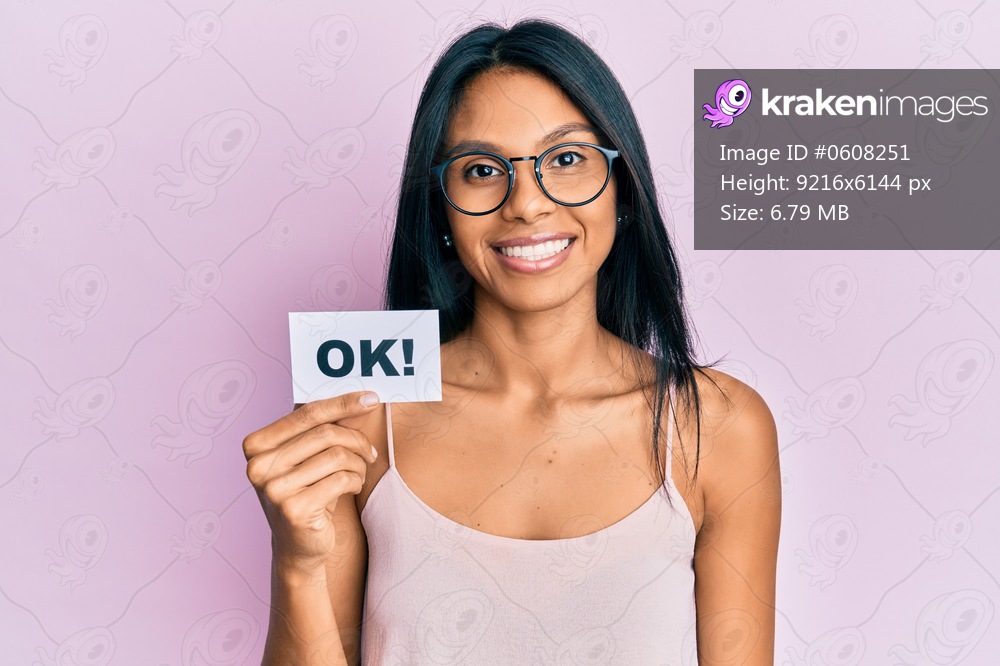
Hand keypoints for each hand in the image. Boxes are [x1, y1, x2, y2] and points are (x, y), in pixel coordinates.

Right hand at [243, 391, 379, 573]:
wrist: (298, 547)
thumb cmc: (307, 492)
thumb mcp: (309, 457)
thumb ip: (324, 427)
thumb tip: (361, 399)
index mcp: (256, 445)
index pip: (306, 413)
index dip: (342, 403)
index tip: (371, 399)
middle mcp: (258, 465)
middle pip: (325, 433)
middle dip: (356, 440)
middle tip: (370, 452)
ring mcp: (273, 489)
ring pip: (337, 456)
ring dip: (358, 463)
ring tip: (359, 473)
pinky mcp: (293, 509)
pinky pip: (341, 479)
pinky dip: (356, 480)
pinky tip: (353, 487)